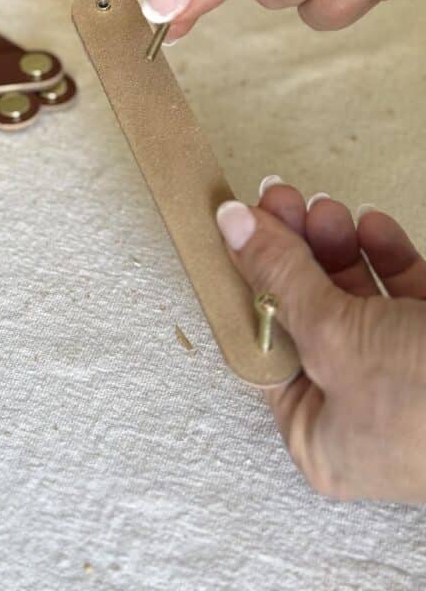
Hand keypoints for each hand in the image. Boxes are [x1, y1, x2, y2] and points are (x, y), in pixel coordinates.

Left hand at [216, 181, 425, 501]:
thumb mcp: (337, 337)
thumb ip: (281, 277)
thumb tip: (230, 226)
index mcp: (320, 435)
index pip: (263, 342)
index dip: (247, 280)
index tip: (237, 226)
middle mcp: (358, 409)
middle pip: (305, 311)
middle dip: (292, 249)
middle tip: (277, 196)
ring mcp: (402, 375)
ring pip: (353, 295)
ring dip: (335, 244)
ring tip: (323, 204)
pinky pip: (402, 292)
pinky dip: (385, 254)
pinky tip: (372, 223)